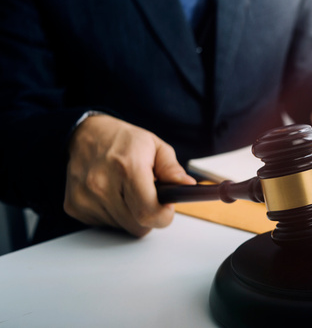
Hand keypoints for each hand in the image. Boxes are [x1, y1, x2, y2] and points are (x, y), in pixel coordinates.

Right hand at [65, 114, 194, 236]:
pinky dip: (113, 214)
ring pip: (122, 227)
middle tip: (148, 196)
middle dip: (149, 215)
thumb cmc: (124, 141)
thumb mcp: (155, 146)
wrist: (86, 135)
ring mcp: (85, 197)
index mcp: (127, 167)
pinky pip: (105, 225)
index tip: (167, 208)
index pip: (148, 211)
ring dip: (130, 215)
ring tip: (127, 191)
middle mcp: (102, 184)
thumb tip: (187, 186)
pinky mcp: (74, 206)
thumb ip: (172, 169)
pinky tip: (112, 194)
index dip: (163, 216)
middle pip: (138, 225)